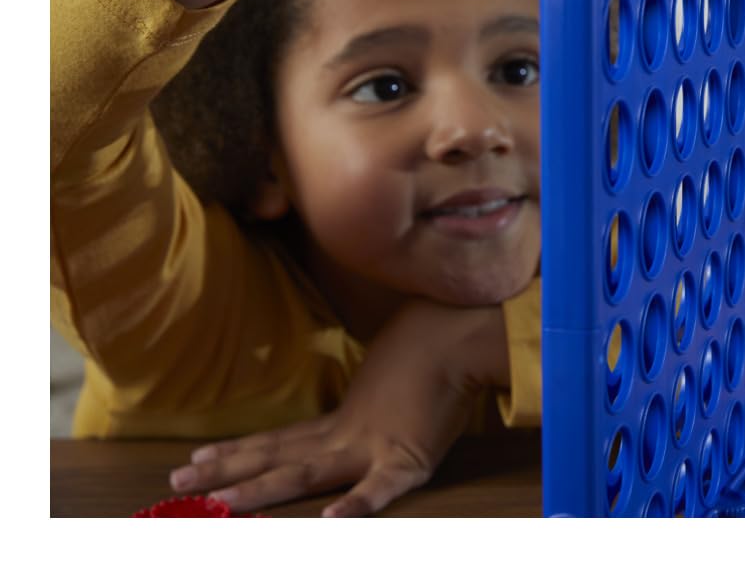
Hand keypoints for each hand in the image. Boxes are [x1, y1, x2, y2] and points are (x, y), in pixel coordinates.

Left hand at [167, 300, 507, 515]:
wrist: (457, 334)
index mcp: (342, 419)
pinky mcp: (408, 457)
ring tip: (219, 505)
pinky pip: (380, 488)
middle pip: (276, 456)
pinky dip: (356, 506)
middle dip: (225, 471)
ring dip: (259, 489)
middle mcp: (345, 435)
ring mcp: (372, 446)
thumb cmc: (426, 345)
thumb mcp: (386, 374)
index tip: (195, 457)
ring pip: (305, 473)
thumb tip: (367, 392)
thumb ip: (370, 393)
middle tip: (176, 482)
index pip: (278, 440)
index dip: (237, 451)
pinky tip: (329, 521)